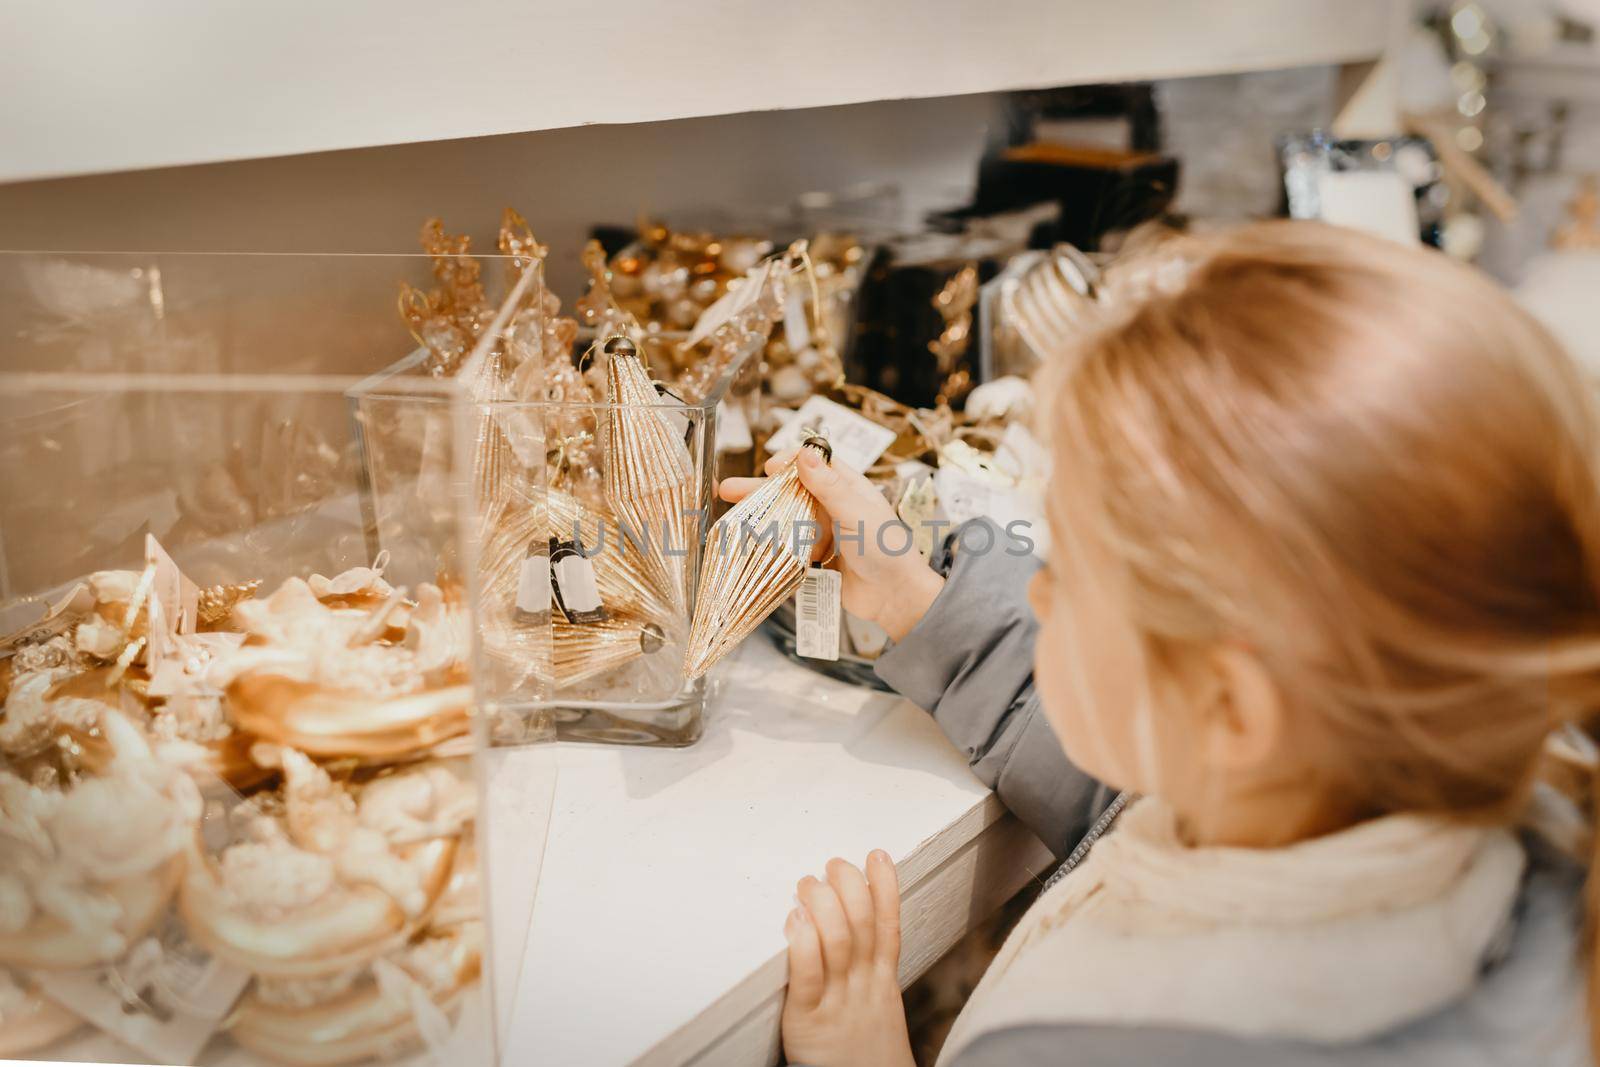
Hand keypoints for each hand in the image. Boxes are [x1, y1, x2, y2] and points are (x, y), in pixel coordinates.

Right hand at [718, 449, 943, 641]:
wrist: (895, 598)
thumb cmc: (886, 550)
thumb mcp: (856, 512)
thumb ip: (829, 485)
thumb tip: (805, 453)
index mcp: (847, 488)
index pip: (813, 464)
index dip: (789, 463)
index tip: (770, 468)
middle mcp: (833, 507)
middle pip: (790, 493)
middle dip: (759, 491)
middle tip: (727, 490)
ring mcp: (824, 534)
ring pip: (785, 520)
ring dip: (760, 519)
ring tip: (730, 522)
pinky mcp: (816, 560)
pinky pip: (788, 549)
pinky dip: (770, 547)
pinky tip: (747, 547)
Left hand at [781, 851, 914, 1066]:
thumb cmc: (865, 1054)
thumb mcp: (878, 1008)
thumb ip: (867, 972)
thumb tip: (850, 929)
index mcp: (882, 983)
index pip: (889, 926)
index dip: (885, 888)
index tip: (877, 855)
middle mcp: (864, 988)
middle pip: (864, 925)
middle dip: (849, 885)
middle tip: (832, 865)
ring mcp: (838, 1004)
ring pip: (839, 942)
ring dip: (824, 904)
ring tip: (808, 883)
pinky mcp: (808, 1023)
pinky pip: (808, 978)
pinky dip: (802, 944)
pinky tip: (795, 920)